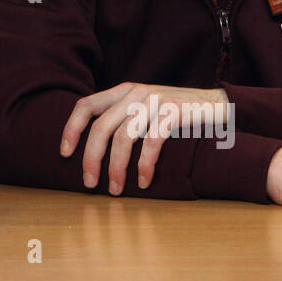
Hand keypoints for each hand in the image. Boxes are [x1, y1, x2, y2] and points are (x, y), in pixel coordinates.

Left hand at [60, 83, 228, 192]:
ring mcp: (154, 101)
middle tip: (89, 183)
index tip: (64, 153)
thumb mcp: (144, 108)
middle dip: (91, 158)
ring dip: (116, 167)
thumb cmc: (175, 114)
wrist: (217, 104)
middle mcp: (135, 93)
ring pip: (123, 137)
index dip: (71, 128)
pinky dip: (145, 165)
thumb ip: (122, 118)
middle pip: (101, 127)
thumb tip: (92, 149)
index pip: (86, 105)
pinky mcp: (173, 112)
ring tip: (116, 189)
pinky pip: (151, 142)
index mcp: (123, 91)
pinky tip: (144, 181)